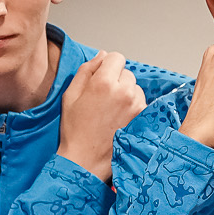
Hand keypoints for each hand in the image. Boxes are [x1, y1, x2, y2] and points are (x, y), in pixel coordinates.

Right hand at [56, 50, 146, 181]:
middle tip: (102, 96)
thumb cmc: (75, 129)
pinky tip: (118, 117)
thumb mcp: (71, 95)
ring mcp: (136, 104)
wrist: (86, 158)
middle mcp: (124, 91)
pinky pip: (140, 101)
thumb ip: (86, 70)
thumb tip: (101, 56)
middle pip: (126, 72)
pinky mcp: (142, 116)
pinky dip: (131, 105)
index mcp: (103, 82)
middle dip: (116, 79)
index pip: (116, 57)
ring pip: (135, 86)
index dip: (107, 65)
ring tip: (110, 109)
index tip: (102, 75)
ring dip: (125, 92)